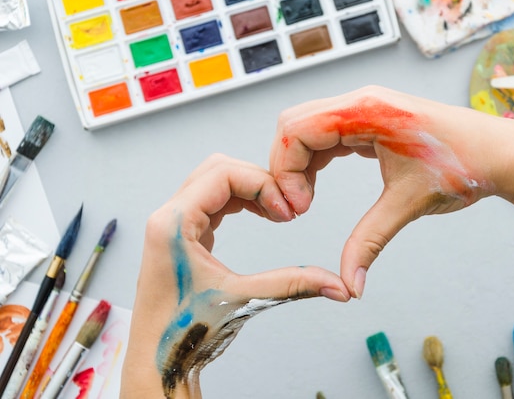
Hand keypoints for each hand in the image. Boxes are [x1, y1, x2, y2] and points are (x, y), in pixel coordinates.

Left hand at [121, 154, 349, 398]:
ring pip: (214, 180)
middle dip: (258, 181)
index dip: (262, 185)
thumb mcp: (244, 300)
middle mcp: (167, 217)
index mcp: (172, 224)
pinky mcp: (181, 233)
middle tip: (285, 208)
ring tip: (277, 212)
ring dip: (250, 189)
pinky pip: (212, 199)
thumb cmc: (185, 333)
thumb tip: (338, 286)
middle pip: (218, 169)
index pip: (223, 174)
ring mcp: (172, 224)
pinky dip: (240, 201)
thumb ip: (293, 285)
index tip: (285, 213)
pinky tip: (260, 215)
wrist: (160, 359)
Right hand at [270, 85, 513, 297]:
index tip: (299, 210)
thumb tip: (350, 286)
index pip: (296, 130)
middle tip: (296, 208)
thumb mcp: (408, 205)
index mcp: (366, 110)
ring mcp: (364, 108)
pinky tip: (315, 187)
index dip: (286, 172)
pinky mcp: (369, 120)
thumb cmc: (461, 167)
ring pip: (306, 128)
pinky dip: (313, 161)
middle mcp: (360, 101)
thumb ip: (370, 242)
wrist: (497, 154)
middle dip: (285, 167)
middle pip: (293, 125)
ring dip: (297, 165)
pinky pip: (325, 134)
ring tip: (305, 202)